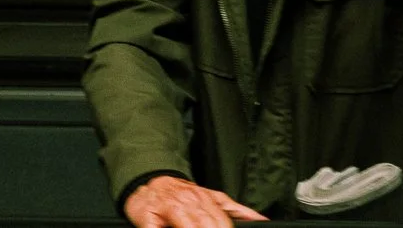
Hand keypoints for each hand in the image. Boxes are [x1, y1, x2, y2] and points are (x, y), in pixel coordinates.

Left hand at [124, 175, 268, 227]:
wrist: (148, 179)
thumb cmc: (146, 202)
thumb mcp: (143, 220)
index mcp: (178, 208)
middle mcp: (195, 201)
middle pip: (214, 224)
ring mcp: (206, 197)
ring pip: (223, 217)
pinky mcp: (213, 195)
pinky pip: (232, 205)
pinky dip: (247, 213)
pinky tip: (259, 220)